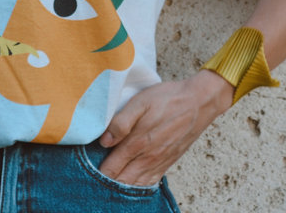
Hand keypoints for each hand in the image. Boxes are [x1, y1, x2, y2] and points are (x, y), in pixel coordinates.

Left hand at [97, 70, 232, 185]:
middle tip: (94, 177)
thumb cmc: (167, 99)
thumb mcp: (140, 102)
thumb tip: (104, 141)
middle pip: (122, 181)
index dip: (97, 173)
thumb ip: (121, 122)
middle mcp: (148, 158)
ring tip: (109, 182)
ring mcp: (159, 162)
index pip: (111, 168)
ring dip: (122, 185)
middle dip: (107, 182)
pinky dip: (138, 186)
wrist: (198, 103)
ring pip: (135, 185)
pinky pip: (150, 182)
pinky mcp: (168, 162)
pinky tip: (131, 182)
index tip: (86, 170)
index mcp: (138, 143)